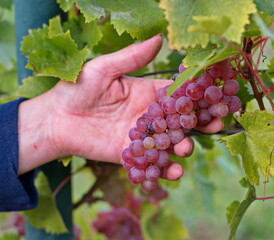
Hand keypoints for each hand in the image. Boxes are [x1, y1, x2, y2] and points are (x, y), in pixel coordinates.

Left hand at [17, 35, 222, 177]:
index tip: (217, 97)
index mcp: (147, 93)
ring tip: (185, 148)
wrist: (56, 118)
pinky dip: (165, 169)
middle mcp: (149, 116)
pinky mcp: (130, 155)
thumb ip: (131, 58)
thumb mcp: (103, 69)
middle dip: (201, 123)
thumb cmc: (77, 88)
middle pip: (181, 121)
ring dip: (184, 147)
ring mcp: (141, 137)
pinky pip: (152, 163)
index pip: (178, 95)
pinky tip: (173, 170)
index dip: (198, 96)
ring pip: (170, 143)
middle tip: (217, 125)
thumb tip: (159, 38)